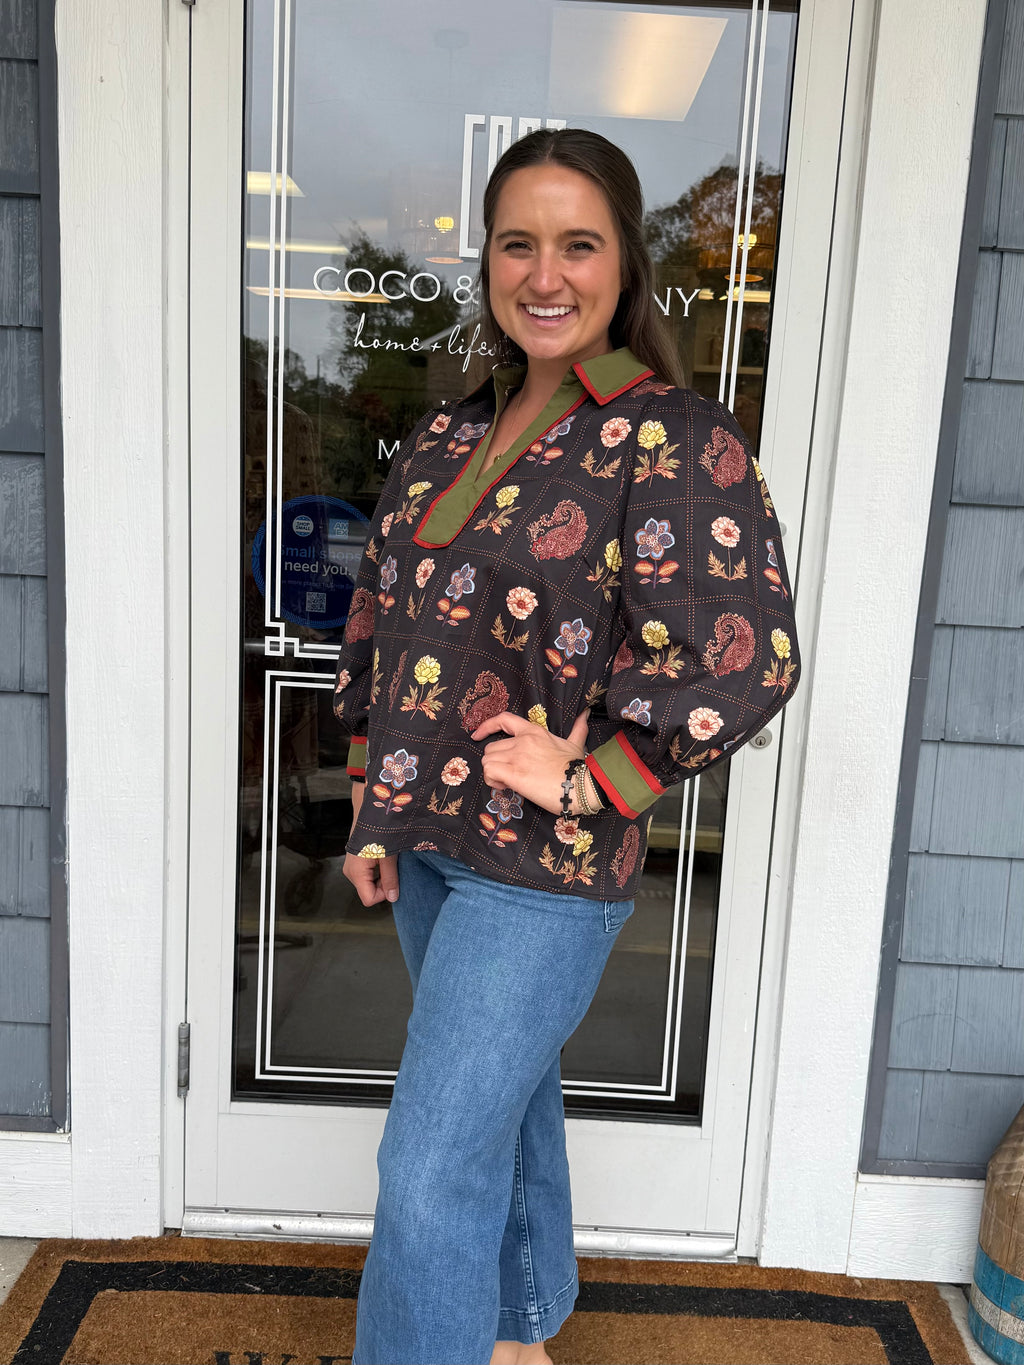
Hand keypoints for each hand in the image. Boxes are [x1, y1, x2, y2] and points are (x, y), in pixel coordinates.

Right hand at [343, 779, 399, 905]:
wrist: (369, 810)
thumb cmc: (379, 830)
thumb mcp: (389, 856)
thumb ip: (390, 878)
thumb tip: (393, 897)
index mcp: (356, 872)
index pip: (369, 899)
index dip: (383, 894)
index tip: (393, 880)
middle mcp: (350, 872)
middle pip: (368, 892)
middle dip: (383, 885)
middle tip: (392, 867)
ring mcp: (351, 867)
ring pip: (368, 884)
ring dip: (381, 877)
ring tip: (387, 860)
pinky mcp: (355, 862)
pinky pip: (367, 876)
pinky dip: (377, 871)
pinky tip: (382, 858)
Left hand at [472, 709, 592, 814]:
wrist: (581, 785)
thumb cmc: (578, 767)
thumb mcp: (576, 743)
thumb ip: (577, 729)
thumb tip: (585, 715)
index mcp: (534, 731)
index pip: (503, 719)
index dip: (486, 726)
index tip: (477, 735)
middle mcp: (522, 741)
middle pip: (491, 748)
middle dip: (495, 762)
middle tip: (508, 775)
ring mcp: (517, 756)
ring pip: (487, 760)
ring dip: (493, 773)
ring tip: (508, 783)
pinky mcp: (514, 773)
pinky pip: (489, 772)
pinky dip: (492, 780)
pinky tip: (506, 787)